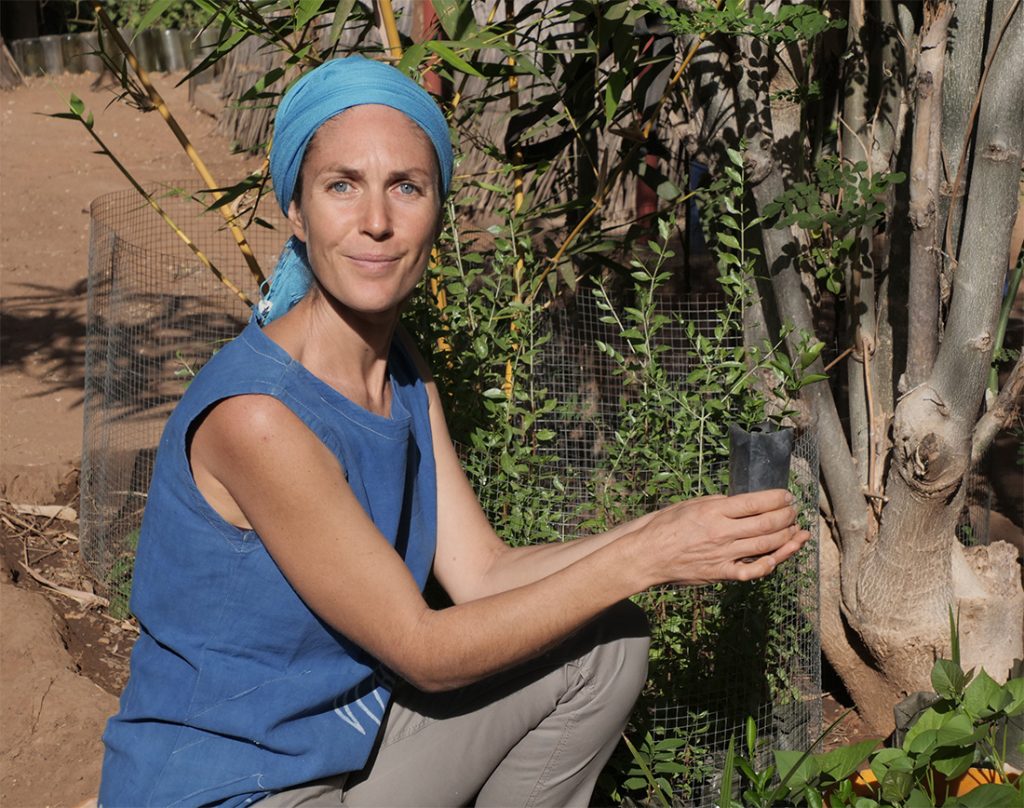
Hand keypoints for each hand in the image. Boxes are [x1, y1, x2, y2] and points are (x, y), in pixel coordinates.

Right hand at [637, 489, 809, 586]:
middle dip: (787, 516)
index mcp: (714, 511)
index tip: (787, 496)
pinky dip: (768, 566)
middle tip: (793, 512)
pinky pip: (750, 572)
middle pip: (767, 524)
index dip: (778, 499)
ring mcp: (723, 555)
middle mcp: (722, 532)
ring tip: (796, 531)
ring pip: (765, 546)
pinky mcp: (720, 573)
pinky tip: (777, 559)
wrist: (646, 555)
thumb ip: (717, 503)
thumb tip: (740, 503)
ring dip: (786, 538)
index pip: (756, 503)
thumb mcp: (689, 504)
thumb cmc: (664, 526)